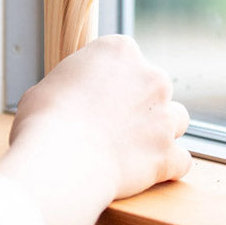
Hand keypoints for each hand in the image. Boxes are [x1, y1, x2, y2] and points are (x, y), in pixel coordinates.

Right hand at [10, 33, 191, 200]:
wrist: (60, 158)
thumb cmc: (44, 120)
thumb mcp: (46, 87)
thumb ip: (68, 87)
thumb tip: (65, 101)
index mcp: (119, 51)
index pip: (125, 58)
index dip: (111, 79)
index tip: (96, 97)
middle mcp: (151, 77)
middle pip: (154, 86)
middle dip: (139, 104)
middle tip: (111, 125)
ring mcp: (163, 115)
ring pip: (177, 119)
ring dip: (161, 131)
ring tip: (135, 148)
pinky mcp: (167, 152)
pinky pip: (180, 160)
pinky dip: (169, 167)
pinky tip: (150, 173)